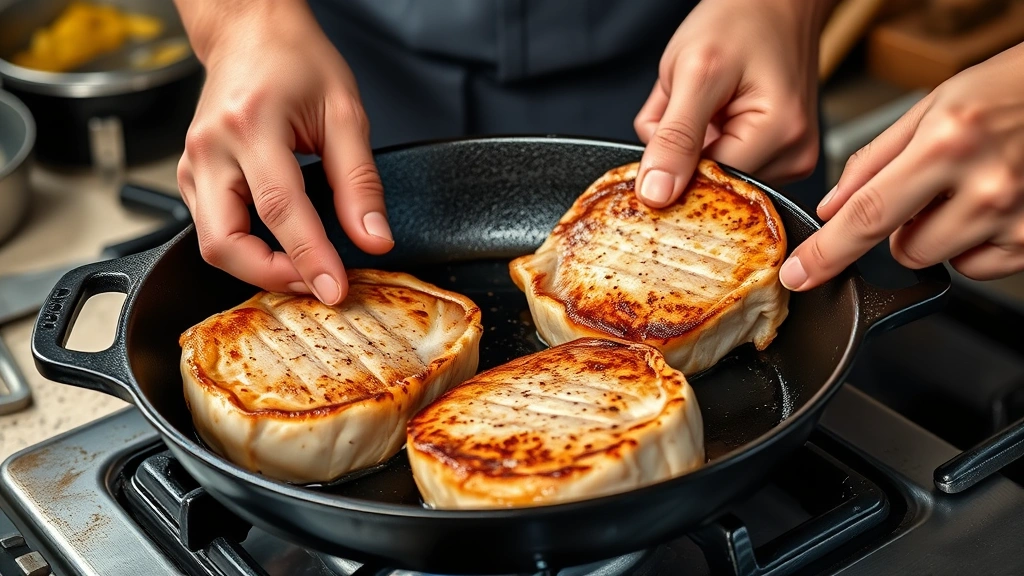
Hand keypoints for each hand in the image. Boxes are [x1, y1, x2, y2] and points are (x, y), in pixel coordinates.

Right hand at [174, 0, 392, 304]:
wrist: (251, 31)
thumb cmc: (296, 61)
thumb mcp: (345, 113)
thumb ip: (360, 182)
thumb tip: (373, 238)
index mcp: (251, 125)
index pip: (280, 209)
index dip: (310, 258)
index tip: (335, 288)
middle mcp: (210, 148)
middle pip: (225, 242)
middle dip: (271, 276)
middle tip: (318, 283)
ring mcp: (191, 163)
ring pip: (211, 243)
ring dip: (257, 268)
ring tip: (305, 267)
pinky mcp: (189, 175)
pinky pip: (211, 228)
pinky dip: (246, 249)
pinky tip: (280, 247)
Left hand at [633, 0, 832, 206]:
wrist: (772, 1)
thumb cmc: (740, 21)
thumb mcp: (694, 73)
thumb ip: (674, 139)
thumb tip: (657, 195)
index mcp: (780, 137)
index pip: (709, 187)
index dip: (673, 167)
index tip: (661, 130)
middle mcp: (793, 156)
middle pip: (710, 182)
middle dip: (681, 147)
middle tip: (686, 99)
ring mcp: (788, 156)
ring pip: (710, 171)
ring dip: (689, 139)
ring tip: (704, 98)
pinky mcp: (777, 152)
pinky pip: (720, 159)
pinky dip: (702, 136)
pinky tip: (712, 107)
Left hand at [782, 43, 1023, 290]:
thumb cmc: (1008, 90)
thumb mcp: (932, 106)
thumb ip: (875, 160)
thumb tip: (831, 207)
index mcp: (948, 144)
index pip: (868, 214)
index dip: (827, 252)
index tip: (799, 274)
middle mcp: (986, 186)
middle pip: (903, 249)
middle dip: (899, 227)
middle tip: (928, 187)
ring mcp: (1015, 218)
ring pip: (938, 260)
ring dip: (936, 236)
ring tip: (963, 190)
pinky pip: (978, 267)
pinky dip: (972, 245)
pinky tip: (987, 207)